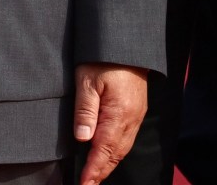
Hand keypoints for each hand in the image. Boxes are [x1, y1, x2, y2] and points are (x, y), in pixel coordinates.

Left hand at [73, 64, 146, 184]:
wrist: (127, 45)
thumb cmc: (104, 59)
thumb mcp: (87, 80)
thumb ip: (85, 110)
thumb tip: (82, 138)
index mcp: (118, 115)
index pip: (104, 150)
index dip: (93, 170)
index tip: (84, 183)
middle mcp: (130, 120)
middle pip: (115, 154)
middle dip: (101, 172)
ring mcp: (135, 117)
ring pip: (121, 148)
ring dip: (108, 164)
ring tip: (94, 177)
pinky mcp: (135, 112)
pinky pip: (125, 139)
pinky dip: (115, 152)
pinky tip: (106, 156)